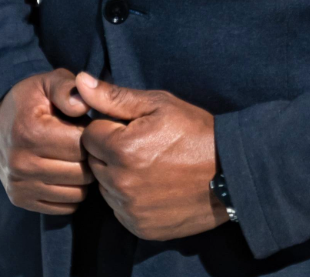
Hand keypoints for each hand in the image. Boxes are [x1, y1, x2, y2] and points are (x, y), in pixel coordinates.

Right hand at [0, 68, 96, 214]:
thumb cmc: (32, 99)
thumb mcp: (49, 82)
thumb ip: (68, 88)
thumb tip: (83, 105)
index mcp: (30, 133)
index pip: (81, 145)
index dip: (93, 135)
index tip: (90, 126)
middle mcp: (21, 163)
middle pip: (81, 171)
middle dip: (91, 156)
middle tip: (87, 143)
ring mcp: (19, 185)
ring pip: (77, 192)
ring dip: (84, 176)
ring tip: (77, 157)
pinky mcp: (21, 199)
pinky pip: (66, 206)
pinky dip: (73, 191)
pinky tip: (68, 172)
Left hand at [77, 72, 228, 240]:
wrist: (229, 173)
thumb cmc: (194, 131)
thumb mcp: (159, 104)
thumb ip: (115, 96)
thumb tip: (80, 82)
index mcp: (122, 148)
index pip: (90, 134)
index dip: (109, 127)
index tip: (132, 127)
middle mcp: (120, 183)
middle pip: (94, 161)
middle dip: (110, 151)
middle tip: (142, 145)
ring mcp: (130, 209)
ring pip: (105, 186)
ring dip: (117, 175)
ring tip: (149, 165)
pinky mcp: (139, 227)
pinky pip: (119, 209)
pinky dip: (129, 198)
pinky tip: (153, 185)